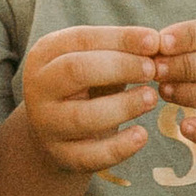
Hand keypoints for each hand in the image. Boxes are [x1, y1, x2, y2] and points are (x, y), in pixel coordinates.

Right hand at [19, 27, 161, 173]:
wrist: (57, 132)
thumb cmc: (86, 86)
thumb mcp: (97, 63)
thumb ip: (121, 52)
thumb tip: (157, 43)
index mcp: (45, 54)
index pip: (81, 39)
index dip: (120, 39)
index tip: (154, 41)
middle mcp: (38, 87)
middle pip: (76, 71)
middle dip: (120, 67)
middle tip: (153, 70)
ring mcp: (46, 124)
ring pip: (83, 116)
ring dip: (123, 106)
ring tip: (152, 98)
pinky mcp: (60, 156)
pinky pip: (90, 155)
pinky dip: (119, 147)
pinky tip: (141, 135)